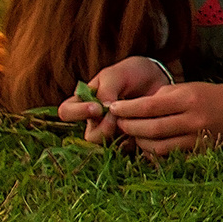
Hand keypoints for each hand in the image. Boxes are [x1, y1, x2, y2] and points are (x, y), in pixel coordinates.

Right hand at [56, 54, 172, 145]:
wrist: (156, 78)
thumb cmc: (131, 73)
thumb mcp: (116, 74)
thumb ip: (106, 90)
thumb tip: (102, 110)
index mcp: (84, 101)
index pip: (66, 112)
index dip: (77, 113)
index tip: (96, 107)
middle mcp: (94, 121)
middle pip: (90, 136)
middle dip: (104, 128)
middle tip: (117, 116)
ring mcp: (112, 132)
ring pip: (108, 145)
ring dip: (120, 134)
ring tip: (132, 119)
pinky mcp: (128, 139)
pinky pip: (127, 148)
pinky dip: (134, 140)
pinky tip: (143, 127)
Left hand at [79, 67, 222, 155]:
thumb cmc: (205, 96)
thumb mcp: (184, 88)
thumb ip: (159, 98)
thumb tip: (129, 109)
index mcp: (188, 99)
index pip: (150, 106)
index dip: (127, 109)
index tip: (113, 107)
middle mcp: (193, 119)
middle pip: (151, 129)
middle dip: (129, 126)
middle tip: (118, 122)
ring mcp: (196, 138)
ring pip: (157, 146)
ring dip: (138, 141)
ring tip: (132, 133)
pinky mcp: (197, 152)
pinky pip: (168, 156)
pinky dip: (152, 151)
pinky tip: (146, 143)